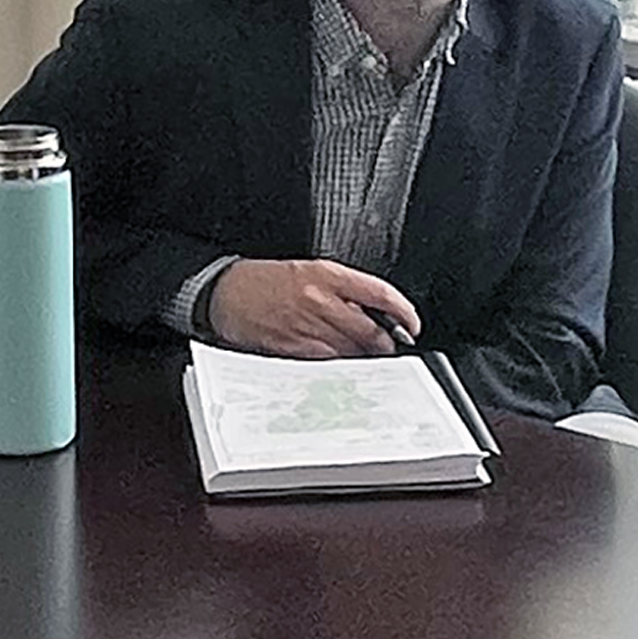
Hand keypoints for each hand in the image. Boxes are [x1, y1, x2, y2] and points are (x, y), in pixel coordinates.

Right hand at [204, 258, 423, 360]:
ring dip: (363, 358)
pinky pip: (327, 363)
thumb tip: (374, 314)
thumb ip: (343, 291)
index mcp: (327, 275)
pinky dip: (339, 367)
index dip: (403, 313)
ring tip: (363, 357)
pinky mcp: (292, 348)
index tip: (412, 325)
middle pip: (370, 330)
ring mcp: (306, 326)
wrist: (225, 292)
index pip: (379, 294)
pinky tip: (340, 365)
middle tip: (388, 347)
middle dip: (385, 344)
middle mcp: (319, 300)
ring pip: (352, 351)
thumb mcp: (308, 272)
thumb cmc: (265, 281)